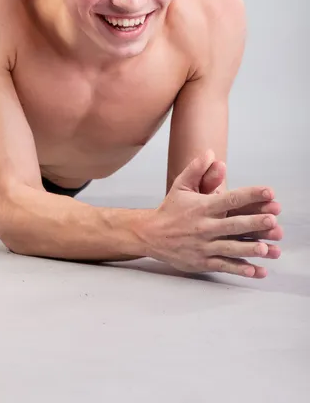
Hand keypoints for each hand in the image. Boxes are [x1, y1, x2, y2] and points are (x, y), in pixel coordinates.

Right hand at [138, 150, 281, 278]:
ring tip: (267, 249)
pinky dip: (240, 269)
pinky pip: (224, 266)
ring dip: (249, 249)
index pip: (229, 199)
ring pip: (230, 248)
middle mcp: (204, 227)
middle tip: (272, 220)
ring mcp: (203, 246)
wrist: (150, 234)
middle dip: (253, 223)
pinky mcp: (202, 262)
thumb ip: (197, 169)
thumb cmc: (170, 209)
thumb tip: (211, 153)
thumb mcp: (181, 186)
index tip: (268, 192)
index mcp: (202, 207)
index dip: (250, 195)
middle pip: (232, 225)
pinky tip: (256, 270)